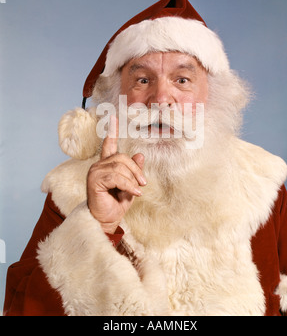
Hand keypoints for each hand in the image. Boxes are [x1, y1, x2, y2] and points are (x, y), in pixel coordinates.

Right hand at [87, 115, 146, 233]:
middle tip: (143, 183)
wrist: (106, 220)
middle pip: (122, 157)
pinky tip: (135, 193)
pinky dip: (128, 185)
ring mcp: (95, 172)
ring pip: (120, 167)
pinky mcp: (94, 180)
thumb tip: (140, 155)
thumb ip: (134, 171)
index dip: (112, 130)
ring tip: (137, 191)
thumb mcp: (130, 185)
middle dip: (136, 170)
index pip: (109, 144)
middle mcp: (99, 165)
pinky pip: (117, 177)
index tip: (113, 116)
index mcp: (106, 164)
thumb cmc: (116, 204)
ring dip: (133, 180)